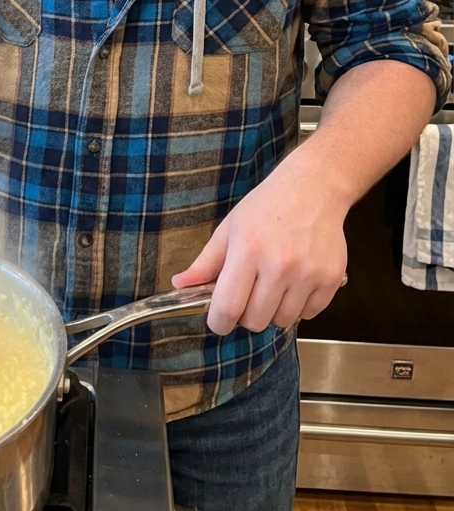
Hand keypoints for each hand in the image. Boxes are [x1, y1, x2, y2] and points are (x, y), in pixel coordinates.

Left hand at [171, 148, 347, 335]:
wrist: (313, 188)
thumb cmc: (267, 206)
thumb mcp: (229, 228)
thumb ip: (205, 262)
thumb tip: (179, 285)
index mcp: (248, 250)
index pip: (228, 308)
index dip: (218, 322)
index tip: (218, 320)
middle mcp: (279, 265)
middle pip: (255, 321)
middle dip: (246, 314)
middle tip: (248, 294)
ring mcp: (308, 273)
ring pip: (283, 321)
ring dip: (274, 310)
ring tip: (273, 284)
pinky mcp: (330, 279)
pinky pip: (309, 315)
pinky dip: (299, 306)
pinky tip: (295, 282)